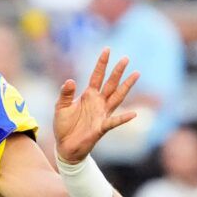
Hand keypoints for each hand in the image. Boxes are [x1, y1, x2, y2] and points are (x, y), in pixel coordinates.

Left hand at [53, 48, 138, 163]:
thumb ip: (66, 93)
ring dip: (126, 87)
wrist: (65, 146)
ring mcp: (102, 114)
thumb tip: (70, 80)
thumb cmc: (64, 126)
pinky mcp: (101, 127)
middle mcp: (98, 102)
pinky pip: (114, 121)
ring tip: (136, 74)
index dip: (102, 64)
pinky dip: (123, 118)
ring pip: (117, 97)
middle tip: (126, 58)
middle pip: (110, 84)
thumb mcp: (61, 107)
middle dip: (117, 71)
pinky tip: (133, 114)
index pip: (97, 76)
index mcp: (88, 95)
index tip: (107, 49)